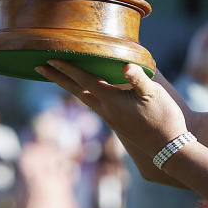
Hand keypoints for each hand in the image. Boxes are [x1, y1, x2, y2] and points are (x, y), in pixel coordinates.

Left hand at [36, 60, 186, 176]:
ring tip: (59, 77)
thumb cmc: (163, 118)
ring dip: (69, 86)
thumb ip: (139, 78)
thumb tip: (126, 65)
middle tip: (39, 67)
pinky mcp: (116, 124)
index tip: (50, 58)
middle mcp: (105, 110)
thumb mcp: (154, 94)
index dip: (67, 68)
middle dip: (57, 78)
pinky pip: (94, 105)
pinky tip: (88, 93)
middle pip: (75, 91)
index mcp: (111, 100)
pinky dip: (84, 94)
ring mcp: (110, 119)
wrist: (168, 149)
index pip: (84, 80)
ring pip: (83, 99)